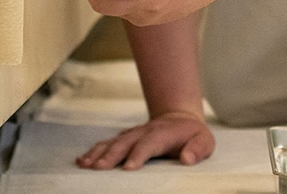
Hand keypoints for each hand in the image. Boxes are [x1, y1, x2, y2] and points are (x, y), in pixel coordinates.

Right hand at [76, 112, 214, 169]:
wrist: (179, 118)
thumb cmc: (192, 134)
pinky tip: (82, 160)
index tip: (128, 168)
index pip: (149, 144)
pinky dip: (94, 151)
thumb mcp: (205, 141)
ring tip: (84, 165)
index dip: (138, 155)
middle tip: (98, 169)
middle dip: (111, 155)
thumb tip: (187, 159)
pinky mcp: (125, 138)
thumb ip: (198, 149)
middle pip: (125, 143)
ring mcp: (132, 134)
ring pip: (112, 142)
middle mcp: (144, 132)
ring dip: (98, 153)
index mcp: (163, 134)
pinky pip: (107, 143)